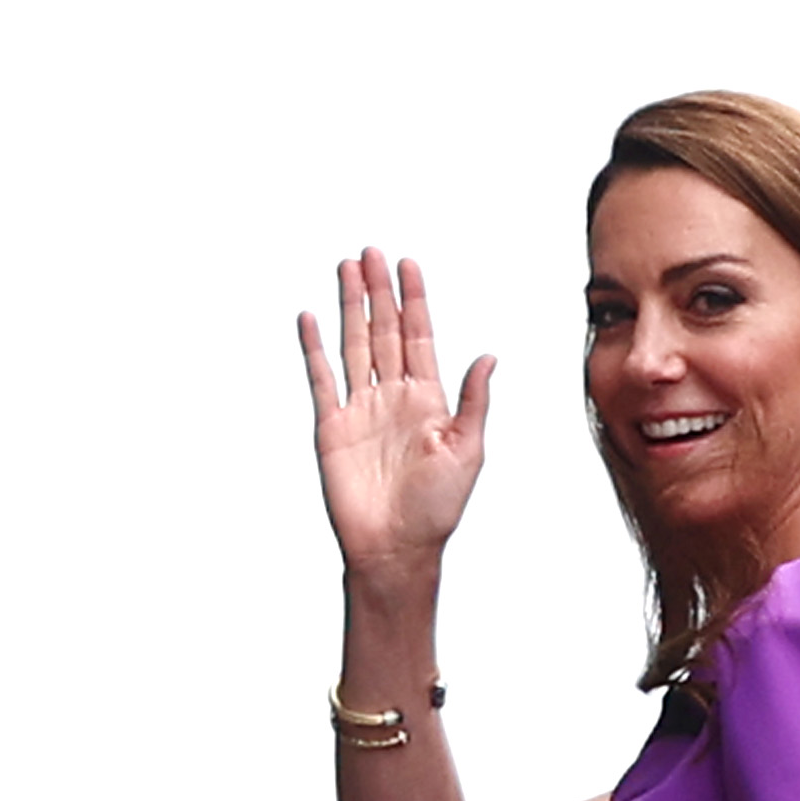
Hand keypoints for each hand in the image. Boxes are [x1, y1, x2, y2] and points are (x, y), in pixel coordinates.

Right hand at [298, 248, 494, 581]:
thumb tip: (489, 356)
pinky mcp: (333, 426)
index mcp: (429, 401)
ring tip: (347, 269)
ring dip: (351, 307)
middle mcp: (394, 398)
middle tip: (372, 252)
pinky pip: (322, 378)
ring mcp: (362, 410)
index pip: (419, 337)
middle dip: (379, 291)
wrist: (395, 548)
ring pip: (355, 345)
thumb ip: (474, 401)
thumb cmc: (436, 510)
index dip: (414, 301)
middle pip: (385, 331)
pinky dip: (314, 348)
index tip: (409, 265)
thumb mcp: (467, 451)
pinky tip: (311, 318)